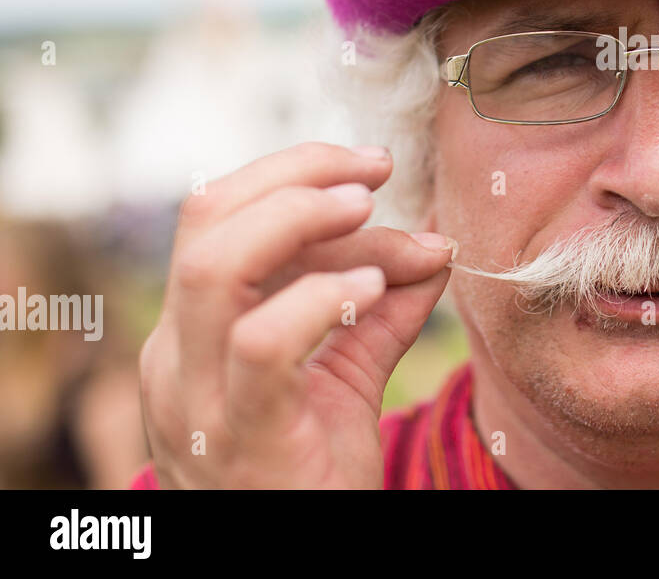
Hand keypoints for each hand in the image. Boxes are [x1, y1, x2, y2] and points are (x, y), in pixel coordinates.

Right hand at [138, 142, 454, 487]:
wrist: (302, 561)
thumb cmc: (314, 467)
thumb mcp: (348, 374)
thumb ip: (384, 309)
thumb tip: (435, 244)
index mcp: (192, 331)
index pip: (216, 215)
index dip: (292, 173)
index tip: (371, 167)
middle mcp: (176, 356)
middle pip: (206, 221)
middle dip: (296, 176)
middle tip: (375, 173)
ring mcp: (199, 398)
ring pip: (215, 270)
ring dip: (299, 221)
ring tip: (369, 213)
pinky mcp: (241, 436)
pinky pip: (263, 344)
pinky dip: (321, 299)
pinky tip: (373, 292)